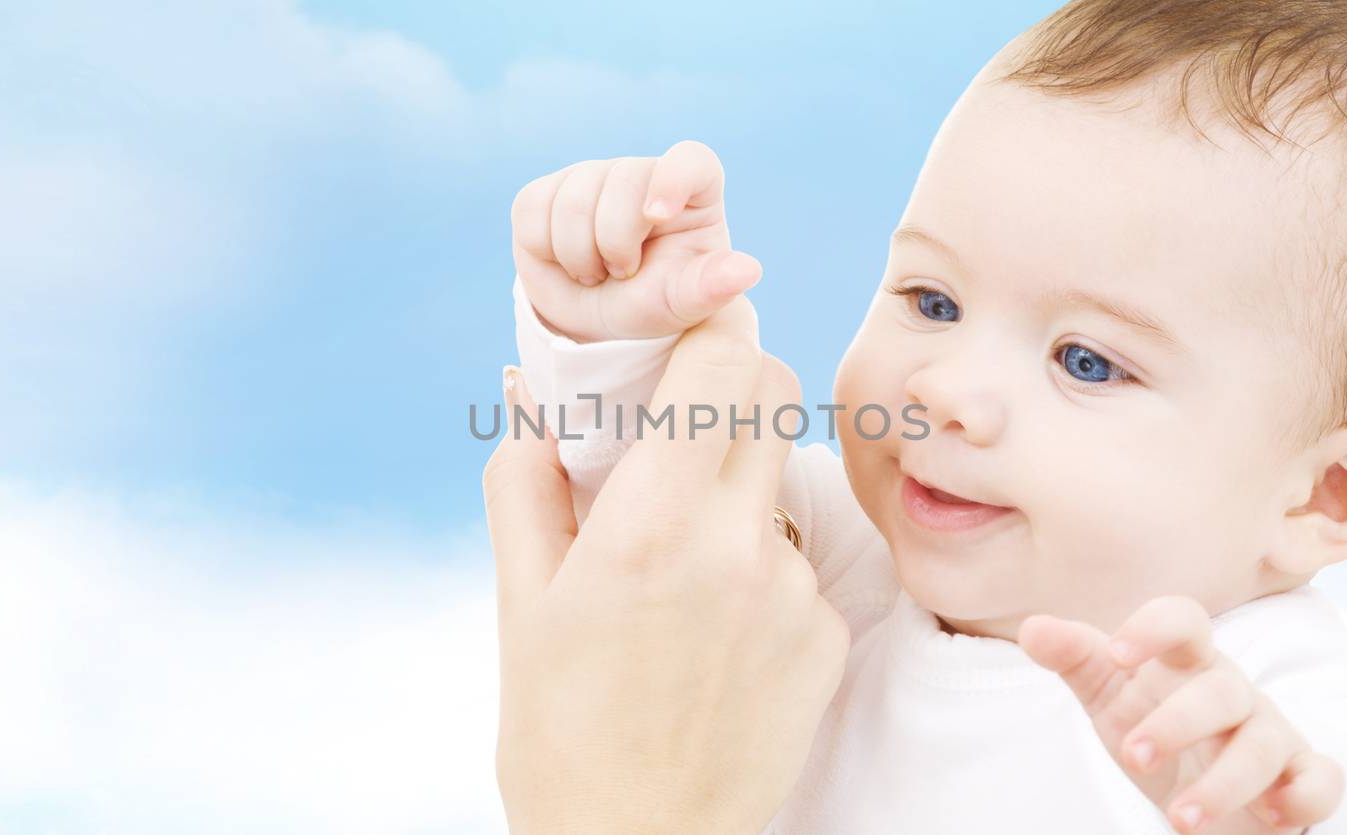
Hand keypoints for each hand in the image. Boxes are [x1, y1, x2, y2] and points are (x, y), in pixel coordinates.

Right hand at [483, 297, 848, 834]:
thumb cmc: (559, 733)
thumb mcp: (519, 604)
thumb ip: (527, 485)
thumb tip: (537, 402)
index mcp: (648, 525)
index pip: (721, 362)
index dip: (707, 328)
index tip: (684, 333)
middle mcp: (735, 546)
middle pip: (774, 394)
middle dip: (732, 384)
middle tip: (685, 420)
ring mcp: (792, 594)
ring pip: (782, 482)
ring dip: (739, 490)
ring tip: (682, 569)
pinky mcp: (827, 639)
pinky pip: (799, 563)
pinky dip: (761, 571)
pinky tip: (716, 631)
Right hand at [510, 139, 762, 342]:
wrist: (597, 323)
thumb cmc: (653, 304)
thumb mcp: (683, 304)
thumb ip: (711, 287)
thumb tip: (747, 269)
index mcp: (692, 192)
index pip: (690, 160)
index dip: (672, 178)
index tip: (657, 215)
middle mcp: (642, 175)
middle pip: (622, 180)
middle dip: (615, 242)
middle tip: (622, 274)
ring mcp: (591, 177)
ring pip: (573, 198)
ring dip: (580, 254)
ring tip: (595, 274)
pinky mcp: (546, 192)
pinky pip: (534, 209)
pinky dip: (545, 249)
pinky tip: (563, 262)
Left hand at [1019, 597, 1343, 833]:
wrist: (1198, 789)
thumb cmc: (1153, 726)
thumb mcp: (1108, 696)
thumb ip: (1075, 659)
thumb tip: (1033, 628)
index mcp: (1186, 662)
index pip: (1184, 619)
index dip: (1154, 628)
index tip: (1117, 654)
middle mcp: (1233, 691)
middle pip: (1220, 691)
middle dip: (1177, 724)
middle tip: (1133, 758)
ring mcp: (1271, 731)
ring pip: (1264, 743)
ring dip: (1224, 783)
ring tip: (1179, 818)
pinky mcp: (1301, 775)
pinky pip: (1321, 778)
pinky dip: (1305, 796)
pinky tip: (1272, 815)